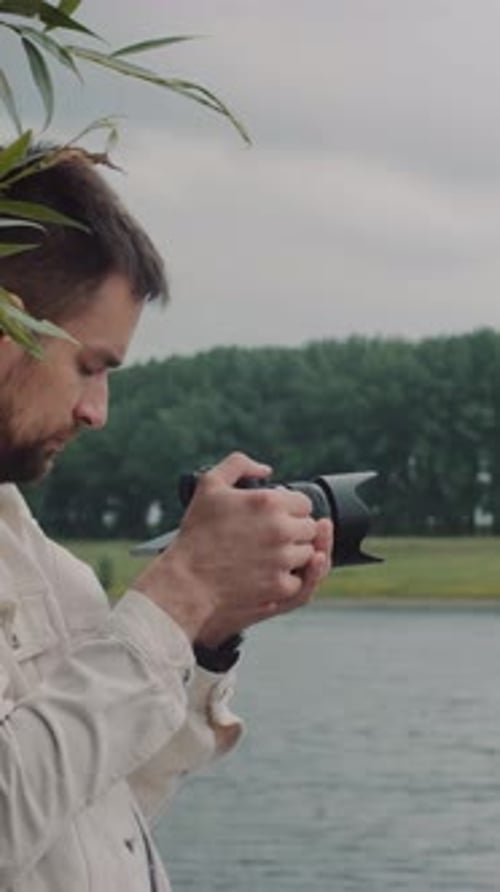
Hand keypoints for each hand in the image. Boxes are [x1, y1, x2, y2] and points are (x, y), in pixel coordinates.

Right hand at [133, 452, 332, 642]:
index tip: (275, 518)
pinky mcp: (280, 586)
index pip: (304, 503)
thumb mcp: (209, 485)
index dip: (290, 510)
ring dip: (293, 555)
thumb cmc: (196, 533)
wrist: (186, 580)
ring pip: (308, 554)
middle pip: (309, 528)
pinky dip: (286, 579)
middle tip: (270, 538)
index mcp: (269, 502)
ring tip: (267, 557)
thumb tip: (265, 470)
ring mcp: (282, 559)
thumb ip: (239, 465)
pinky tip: (266, 574)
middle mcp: (281, 529)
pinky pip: (299, 580)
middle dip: (295, 531)